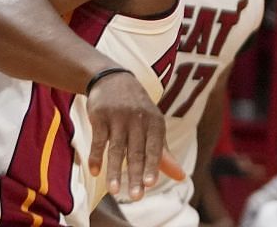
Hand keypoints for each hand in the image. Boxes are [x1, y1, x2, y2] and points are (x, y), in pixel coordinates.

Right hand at [87, 70, 165, 201]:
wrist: (114, 80)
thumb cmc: (138, 110)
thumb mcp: (153, 126)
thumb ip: (163, 153)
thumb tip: (181, 177)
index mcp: (156, 122)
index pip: (155, 148)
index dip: (152, 166)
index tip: (150, 184)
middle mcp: (139, 119)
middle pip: (136, 152)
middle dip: (135, 175)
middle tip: (136, 196)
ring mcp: (119, 117)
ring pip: (117, 148)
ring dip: (115, 171)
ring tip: (115, 191)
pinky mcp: (100, 116)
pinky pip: (98, 140)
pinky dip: (96, 156)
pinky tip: (95, 173)